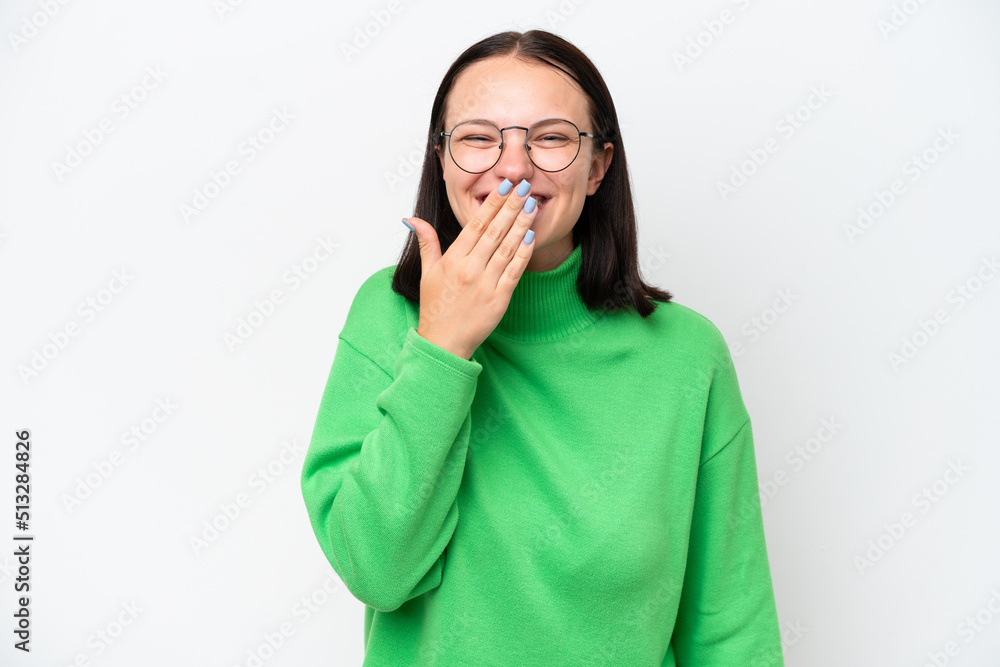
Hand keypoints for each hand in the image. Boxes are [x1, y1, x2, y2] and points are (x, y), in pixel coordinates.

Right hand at [404, 178, 538, 359]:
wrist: (444, 343)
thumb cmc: (435, 308)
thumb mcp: (427, 273)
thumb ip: (426, 243)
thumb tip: (412, 219)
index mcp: (453, 260)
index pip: (476, 225)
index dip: (492, 204)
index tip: (504, 187)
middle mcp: (470, 269)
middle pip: (495, 231)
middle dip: (511, 207)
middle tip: (525, 186)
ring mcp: (486, 284)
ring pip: (508, 248)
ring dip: (521, 225)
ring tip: (532, 205)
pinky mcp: (499, 299)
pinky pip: (515, 271)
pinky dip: (524, 253)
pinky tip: (531, 237)